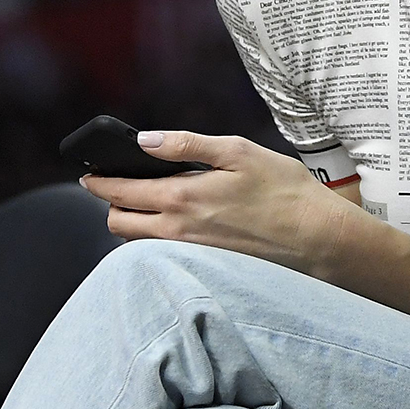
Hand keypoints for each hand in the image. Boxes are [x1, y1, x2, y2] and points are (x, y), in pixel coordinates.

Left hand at [82, 130, 357, 273]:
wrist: (319, 240)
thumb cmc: (284, 190)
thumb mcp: (238, 152)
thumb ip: (186, 145)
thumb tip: (144, 141)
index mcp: (182, 198)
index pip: (120, 193)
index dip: (99, 180)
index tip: (90, 172)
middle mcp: (178, 232)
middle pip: (119, 223)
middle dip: (110, 203)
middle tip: (114, 186)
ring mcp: (190, 254)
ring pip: (138, 243)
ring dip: (131, 222)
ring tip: (143, 202)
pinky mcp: (205, 266)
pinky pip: (163, 255)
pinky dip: (155, 239)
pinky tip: (173, 223)